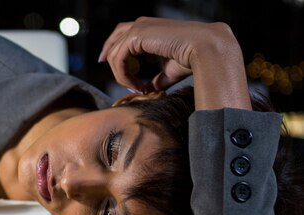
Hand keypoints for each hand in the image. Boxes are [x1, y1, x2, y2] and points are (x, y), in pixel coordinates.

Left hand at [99, 17, 251, 109]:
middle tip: (115, 79)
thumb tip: (148, 91)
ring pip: (114, 54)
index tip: (123, 79)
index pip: (123, 38)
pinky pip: (118, 59)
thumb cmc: (192, 59)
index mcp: (150, 29)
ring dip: (121, 76)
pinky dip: (123, 75)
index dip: (117, 56)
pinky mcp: (136, 34)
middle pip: (114, 40)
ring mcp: (138, 27)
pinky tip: (136, 85)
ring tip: (135, 88)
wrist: (205, 50)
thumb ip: (155, 79)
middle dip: (109, 59)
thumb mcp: (168, 71)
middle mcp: (142, 24)